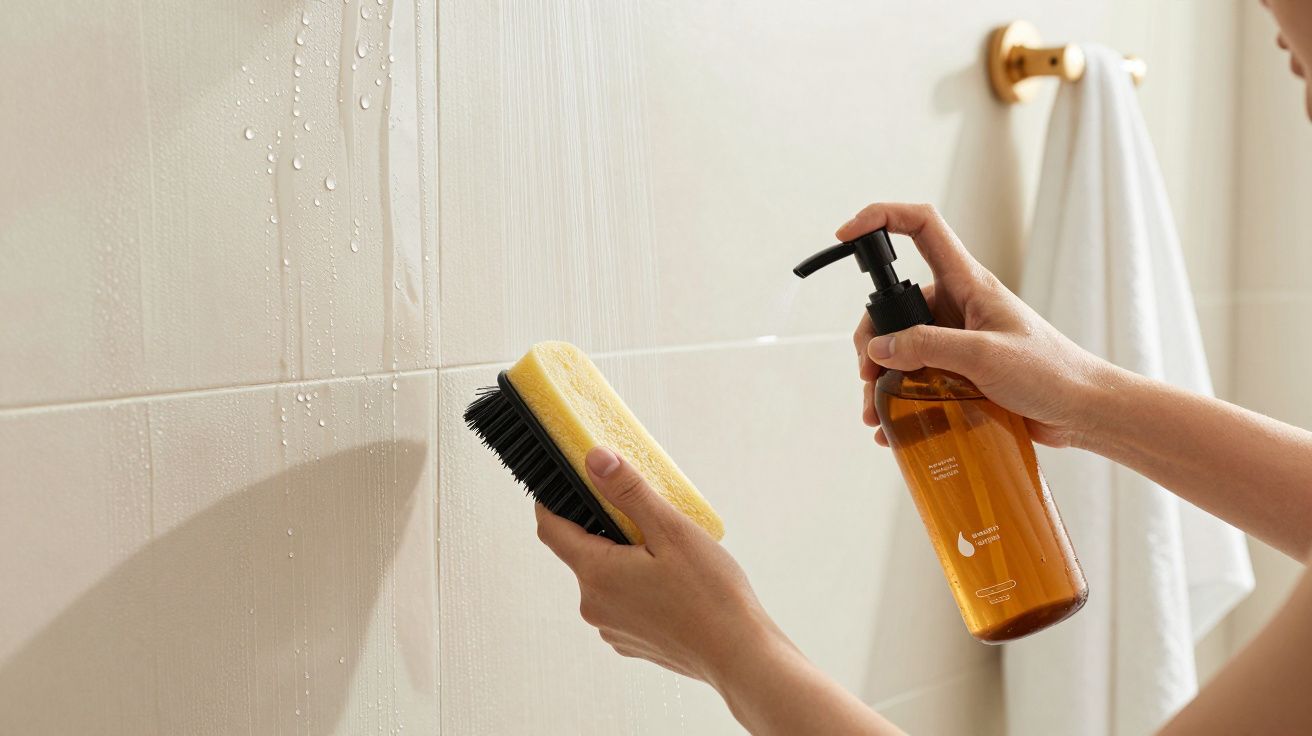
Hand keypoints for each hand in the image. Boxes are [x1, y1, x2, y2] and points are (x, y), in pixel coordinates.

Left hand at [535, 447, 787, 684]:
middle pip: (583, 553)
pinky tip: (673, 584)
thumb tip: (595, 459)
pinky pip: (623, 603)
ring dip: (625, 560)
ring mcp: (611, 628)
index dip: (550, 503)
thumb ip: (628, 491)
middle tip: (644, 516)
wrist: (739, 655)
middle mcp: (594, 605)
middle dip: (606, 530)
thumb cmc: (710, 594)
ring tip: (667, 554)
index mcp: (597, 574)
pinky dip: (638, 587)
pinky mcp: (631, 643)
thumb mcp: (670, 529)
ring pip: (606, 579)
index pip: (551, 530)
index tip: (561, 485)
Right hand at [841, 203, 1109, 447]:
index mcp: (968, 282)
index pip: (921, 227)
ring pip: (901, 349)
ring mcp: (957, 339)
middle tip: (868, 377)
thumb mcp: (985, 356)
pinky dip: (899, 401)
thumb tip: (878, 349)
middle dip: (872, 340)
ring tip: (876, 416)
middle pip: (895, 305)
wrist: (1083, 411)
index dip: (881, 218)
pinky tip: (891, 428)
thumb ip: (928, 348)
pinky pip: (916, 379)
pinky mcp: (959, 372)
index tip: (846, 235)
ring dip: (882, 381)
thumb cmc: (1051, 372)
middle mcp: (957, 305)